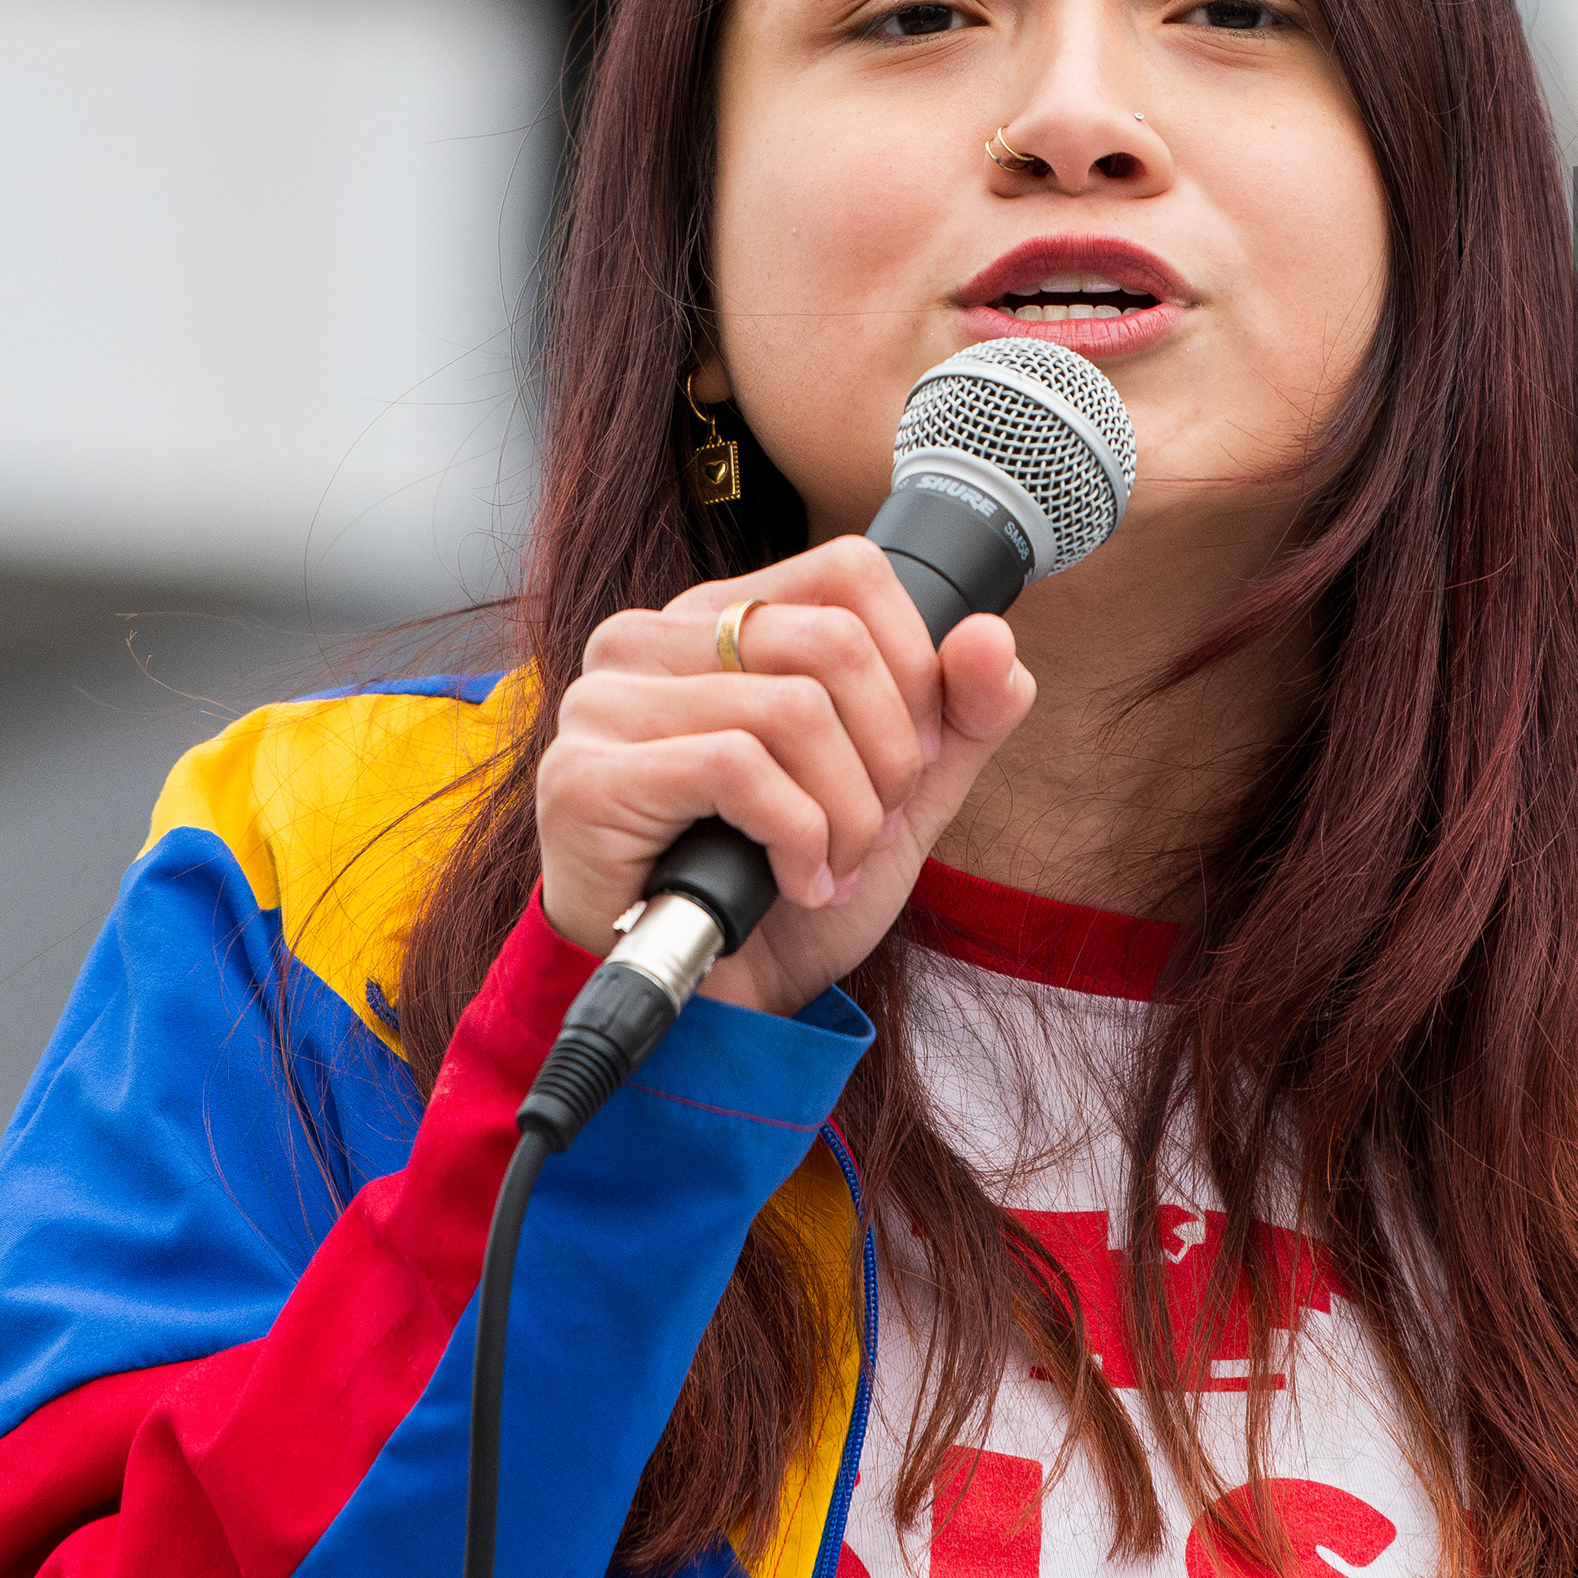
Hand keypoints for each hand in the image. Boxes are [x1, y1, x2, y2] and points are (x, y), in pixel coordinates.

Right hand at [534, 535, 1037, 1017]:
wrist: (714, 1008)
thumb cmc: (785, 887)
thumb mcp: (899, 796)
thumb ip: (960, 715)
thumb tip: (990, 634)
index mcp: (719, 619)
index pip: (848, 569)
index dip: (912, 665)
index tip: (913, 756)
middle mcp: (648, 639)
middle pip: (832, 642)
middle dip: (887, 755)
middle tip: (872, 830)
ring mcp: (606, 703)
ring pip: (792, 709)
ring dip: (845, 814)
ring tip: (831, 867)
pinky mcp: (587, 775)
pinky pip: (736, 769)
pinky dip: (796, 839)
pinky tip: (791, 884)